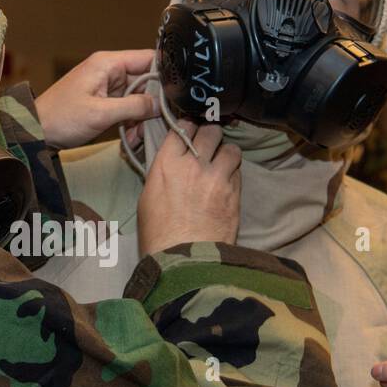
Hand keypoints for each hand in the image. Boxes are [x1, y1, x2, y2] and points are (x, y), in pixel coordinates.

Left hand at [35, 49, 157, 148]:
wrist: (37, 131)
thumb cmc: (61, 118)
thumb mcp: (101, 113)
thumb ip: (134, 106)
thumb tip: (159, 104)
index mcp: (108, 63)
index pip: (148, 58)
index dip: (165, 75)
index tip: (176, 94)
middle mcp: (110, 71)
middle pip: (146, 81)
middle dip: (152, 104)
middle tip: (157, 123)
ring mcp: (108, 87)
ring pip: (139, 98)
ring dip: (142, 117)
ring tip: (138, 137)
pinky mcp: (105, 101)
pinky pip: (128, 108)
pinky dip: (132, 122)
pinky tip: (131, 138)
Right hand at [138, 121, 241, 255]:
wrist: (184, 259)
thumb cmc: (158, 235)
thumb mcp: (148, 199)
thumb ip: (163, 174)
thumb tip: (172, 165)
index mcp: (167, 164)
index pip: (182, 128)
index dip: (188, 126)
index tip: (190, 131)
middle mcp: (193, 164)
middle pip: (210, 130)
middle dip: (211, 135)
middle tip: (210, 144)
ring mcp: (217, 177)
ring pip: (231, 148)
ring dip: (227, 153)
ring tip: (223, 162)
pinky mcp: (234, 192)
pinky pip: (239, 171)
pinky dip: (234, 173)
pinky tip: (227, 182)